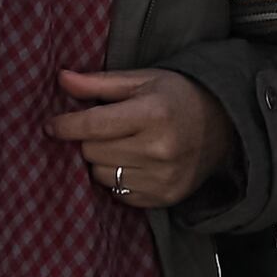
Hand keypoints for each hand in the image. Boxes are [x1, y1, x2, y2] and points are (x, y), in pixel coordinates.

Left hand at [51, 66, 227, 208]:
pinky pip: (118, 193)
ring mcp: (162, 177)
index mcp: (152, 113)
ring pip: (101, 175)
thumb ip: (99, 83)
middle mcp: (158, 148)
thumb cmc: (177, 96)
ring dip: (102, 161)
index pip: (93, 125)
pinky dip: (118, 179)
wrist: (224, 126)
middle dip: (89, 140)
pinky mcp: (164, 197)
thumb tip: (62, 79)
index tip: (51, 125)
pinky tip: (135, 163)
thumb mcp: (142, 80)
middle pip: (92, 151)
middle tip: (105, 129)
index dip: (65, 125)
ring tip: (123, 145)